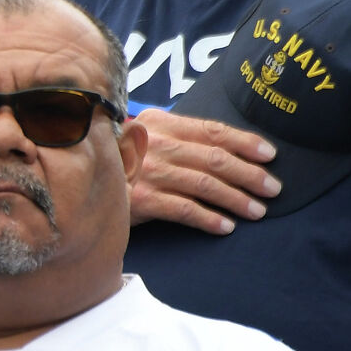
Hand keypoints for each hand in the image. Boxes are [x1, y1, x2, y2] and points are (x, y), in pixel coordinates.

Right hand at [128, 107, 279, 232]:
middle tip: (273, 189)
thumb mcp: (145, 136)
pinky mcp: (141, 200)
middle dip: (250, 174)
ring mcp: (147, 172)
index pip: (212, 130)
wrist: (78, 179)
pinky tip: (226, 226)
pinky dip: (209, 218)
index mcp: (160, 123)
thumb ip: (177, 137)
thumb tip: (226, 149)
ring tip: (257, 211)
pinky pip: (185, 209)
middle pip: (215, 159)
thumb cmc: (121, 160)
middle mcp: (155, 145)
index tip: (270, 155)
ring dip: (236, 199)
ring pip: (205, 185)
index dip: (245, 142)